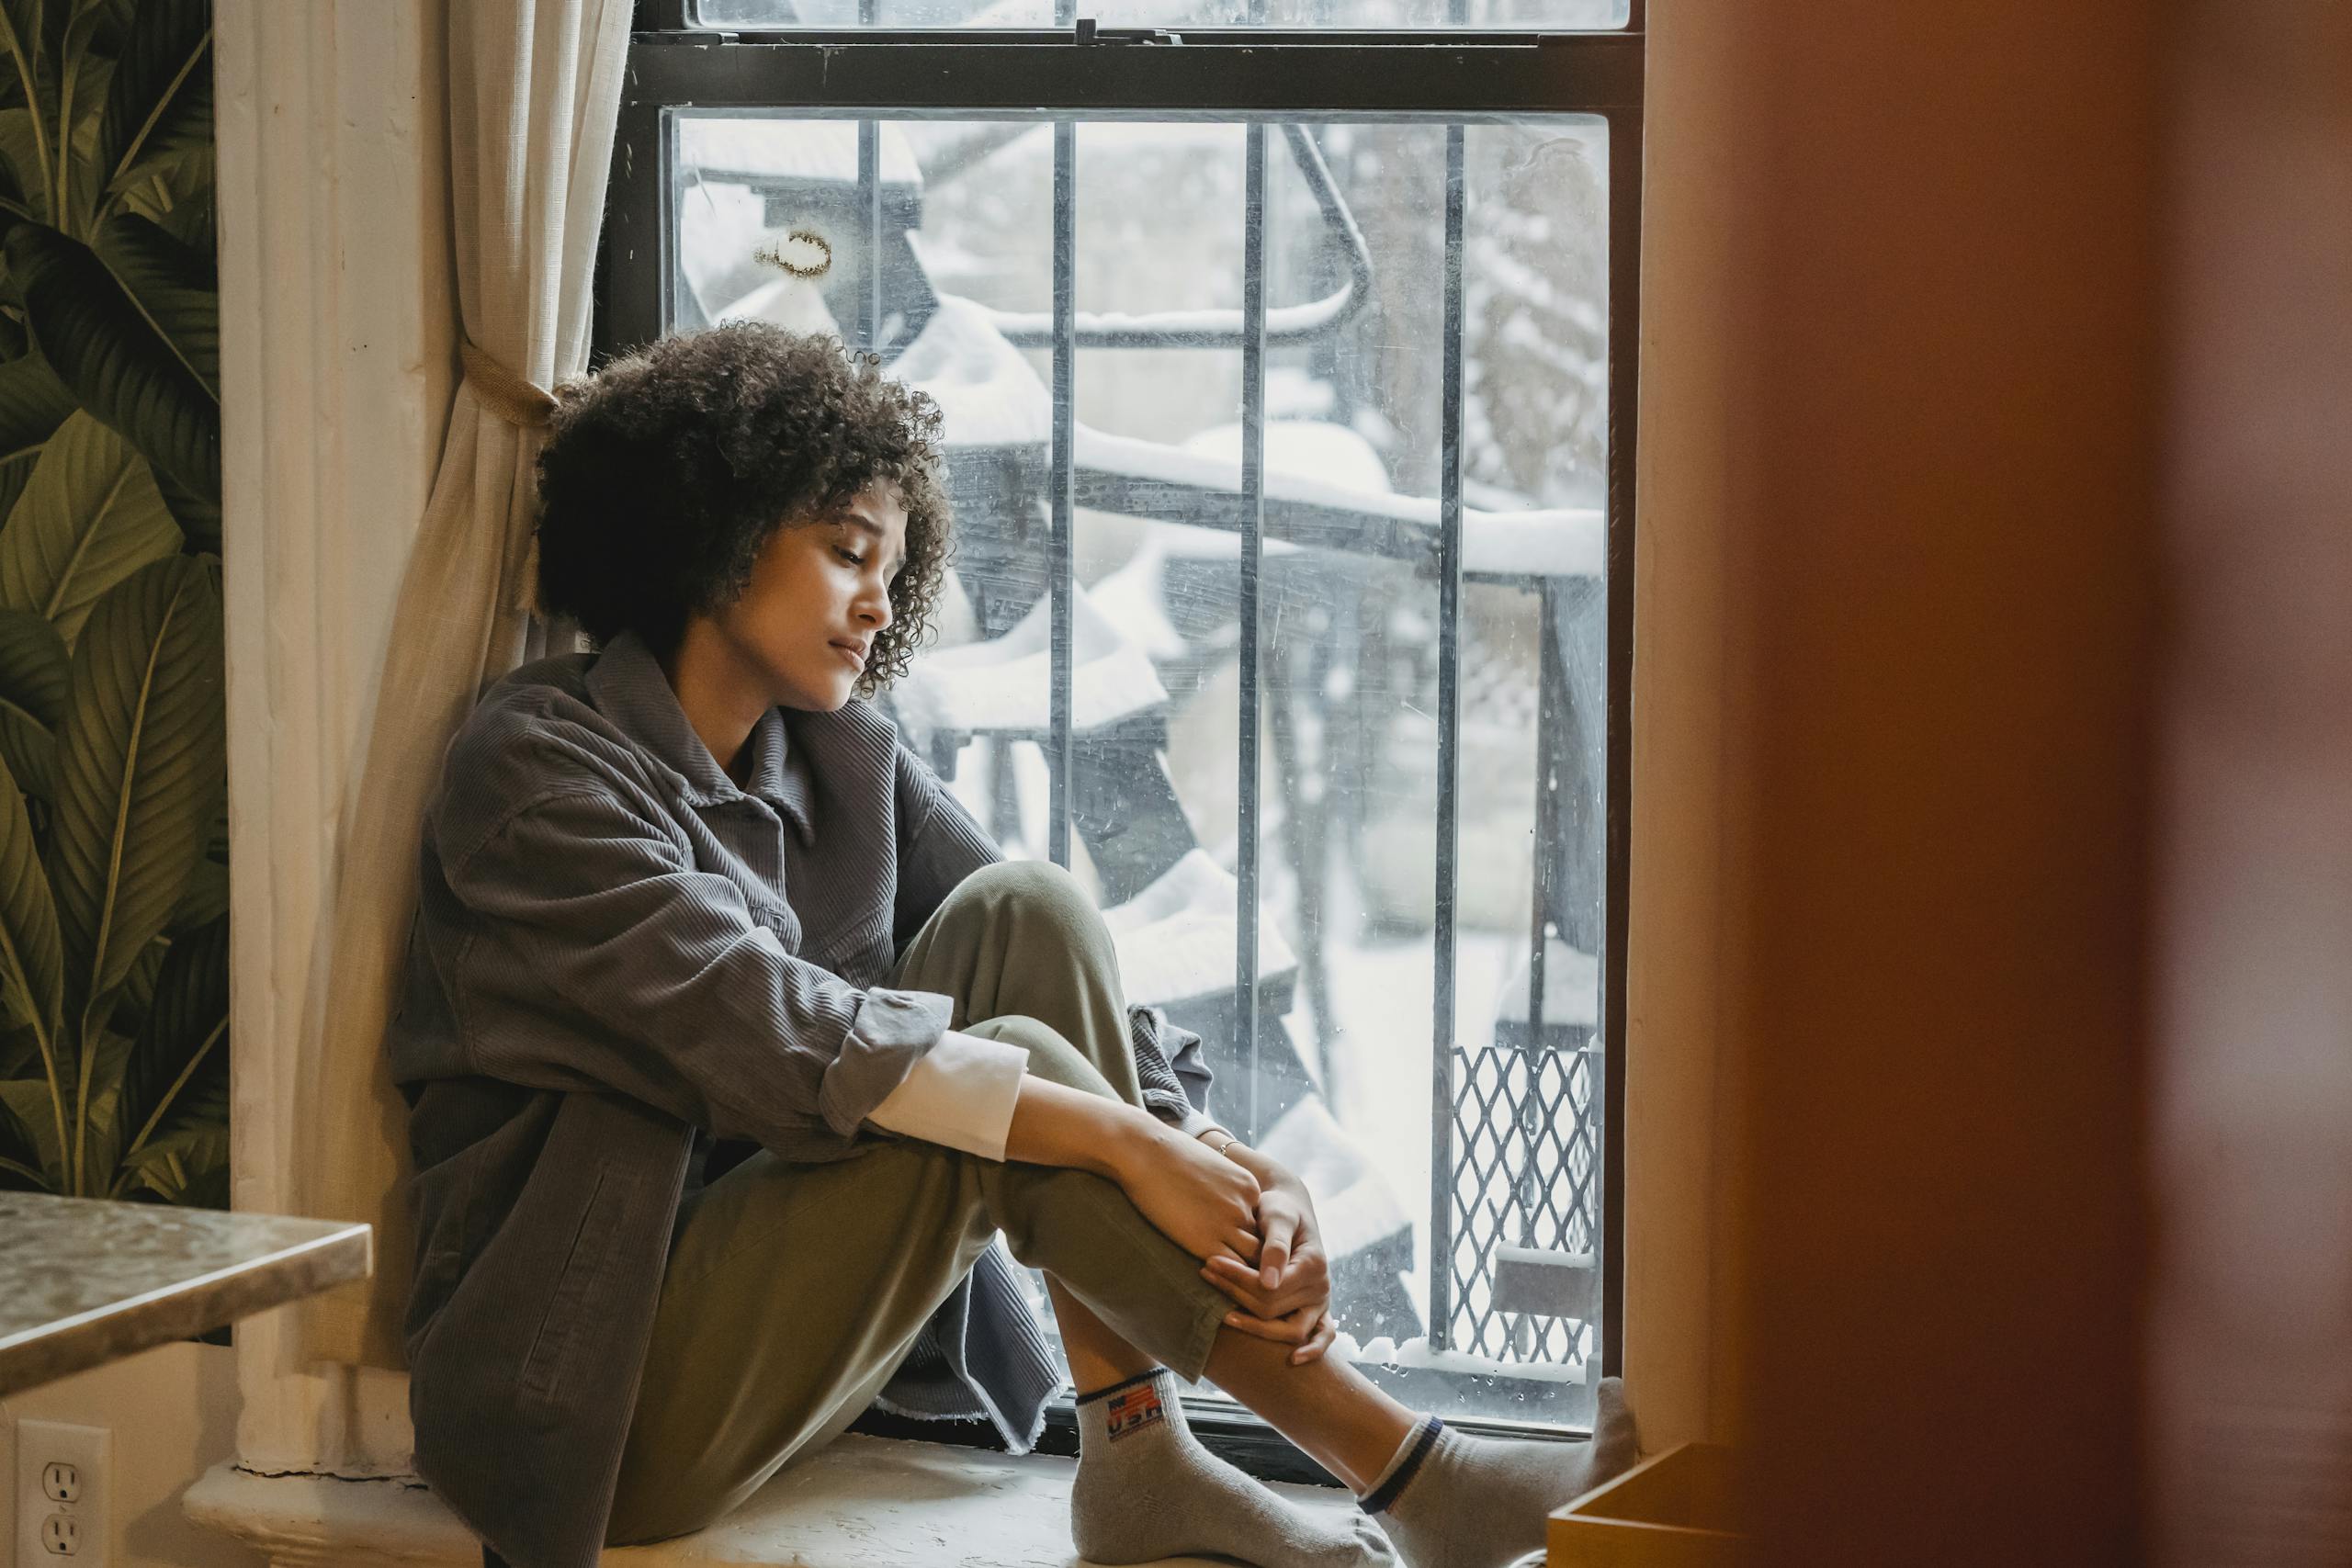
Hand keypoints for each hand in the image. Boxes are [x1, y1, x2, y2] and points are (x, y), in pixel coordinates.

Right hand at [1108, 1116, 1263, 1266]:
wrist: (1146, 1152)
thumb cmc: (1170, 1155)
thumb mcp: (1213, 1165)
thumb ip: (1224, 1186)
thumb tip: (1216, 1199)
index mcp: (1249, 1188)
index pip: (1261, 1222)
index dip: (1248, 1234)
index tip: (1233, 1242)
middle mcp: (1244, 1206)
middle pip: (1262, 1242)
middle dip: (1253, 1255)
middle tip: (1241, 1269)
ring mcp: (1227, 1224)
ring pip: (1251, 1258)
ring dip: (1243, 1269)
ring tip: (1231, 1278)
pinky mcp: (1205, 1241)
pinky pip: (1229, 1267)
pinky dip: (1226, 1275)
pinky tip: (1213, 1276)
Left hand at [1200, 1143, 1336, 1362]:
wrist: (1291, 1211)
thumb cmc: (1281, 1209)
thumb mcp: (1278, 1216)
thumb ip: (1275, 1246)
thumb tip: (1268, 1283)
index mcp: (1314, 1265)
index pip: (1270, 1287)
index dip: (1238, 1279)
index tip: (1209, 1264)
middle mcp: (1321, 1287)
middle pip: (1273, 1309)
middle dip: (1236, 1295)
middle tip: (1205, 1274)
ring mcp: (1321, 1302)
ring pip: (1290, 1330)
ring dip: (1255, 1326)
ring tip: (1224, 1316)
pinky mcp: (1317, 1310)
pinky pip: (1323, 1337)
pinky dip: (1312, 1350)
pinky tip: (1292, 1361)